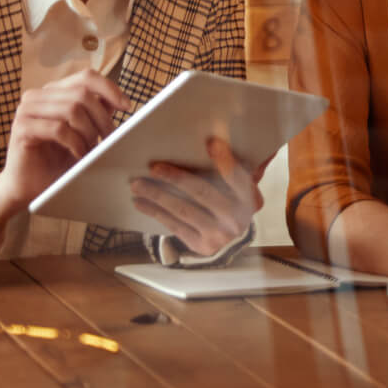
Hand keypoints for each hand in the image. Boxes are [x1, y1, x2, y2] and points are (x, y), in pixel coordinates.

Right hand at [0, 69, 129, 220]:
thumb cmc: (58, 160)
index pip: (86, 77)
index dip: (110, 88)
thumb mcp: (84, 132)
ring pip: (72, 109)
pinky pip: (59, 129)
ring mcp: (26, 110)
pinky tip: (79, 155)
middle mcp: (38, 95)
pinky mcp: (21, 128)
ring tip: (93, 151)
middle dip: (102, 118)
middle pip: (82, 94)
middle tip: (111, 139)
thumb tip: (121, 100)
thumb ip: (97, 113)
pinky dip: (75, 143)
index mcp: (54, 91)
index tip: (127, 106)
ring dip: (89, 133)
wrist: (30, 187)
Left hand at [132, 136, 264, 257]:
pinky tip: (141, 203)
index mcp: (249, 198)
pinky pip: (174, 225)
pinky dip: (155, 213)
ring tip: (138, 185)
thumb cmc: (231, 203)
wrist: (231, 240)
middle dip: (176, 178)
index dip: (225, 160)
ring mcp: (218, 235)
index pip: (238, 177)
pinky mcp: (200, 245)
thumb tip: (218, 142)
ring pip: (183, 210)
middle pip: (203, 193)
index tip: (211, 143)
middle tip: (154, 167)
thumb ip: (234, 166)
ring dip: (157, 196)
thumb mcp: (240, 187)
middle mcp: (236, 218)